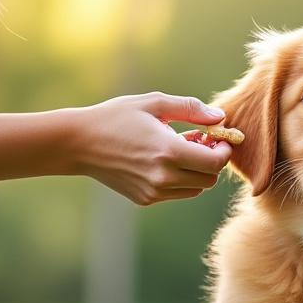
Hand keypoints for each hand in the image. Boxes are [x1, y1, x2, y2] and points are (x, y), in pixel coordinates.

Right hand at [73, 92, 233, 205]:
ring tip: (181, 148)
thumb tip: (220, 117)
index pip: (215, 163)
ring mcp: (154, 191)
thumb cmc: (117, 117)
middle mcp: (163, 177)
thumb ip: (191, 109)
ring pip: (195, 188)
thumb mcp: (154, 103)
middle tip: (199, 140)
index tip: (218, 137)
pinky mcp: (145, 199)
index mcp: (168, 151)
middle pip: (209, 179)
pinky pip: (177, 193)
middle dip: (212, 160)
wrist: (79, 143)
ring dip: (197, 171)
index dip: (223, 151)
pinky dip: (180, 179)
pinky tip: (165, 159)